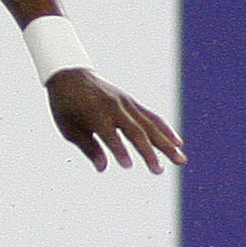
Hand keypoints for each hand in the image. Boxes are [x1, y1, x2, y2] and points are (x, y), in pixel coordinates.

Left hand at [45, 69, 185, 174]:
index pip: (109, 135)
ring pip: (150, 125)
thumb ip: (87, 147)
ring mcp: (126, 103)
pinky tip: (178, 142)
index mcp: (95, 113)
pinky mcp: (132, 102)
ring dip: (166, 144)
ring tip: (180, 160)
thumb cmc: (65, 105)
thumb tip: (103, 168)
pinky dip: (165, 129)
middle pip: (136, 132)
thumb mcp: (69, 127)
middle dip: (149, 152)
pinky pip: (151, 116)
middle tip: (159, 171)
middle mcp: (114, 107)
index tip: (127, 166)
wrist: (70, 75)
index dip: (118, 150)